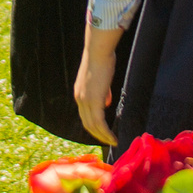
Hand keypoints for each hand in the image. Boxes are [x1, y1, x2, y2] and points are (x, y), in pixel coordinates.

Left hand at [74, 28, 120, 145]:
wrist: (98, 51)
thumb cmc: (101, 59)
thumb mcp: (100, 79)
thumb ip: (102, 92)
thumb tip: (106, 103)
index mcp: (80, 93)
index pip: (84, 115)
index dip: (93, 125)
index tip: (103, 132)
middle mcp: (80, 99)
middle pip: (87, 123)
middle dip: (98, 135)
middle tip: (108, 141)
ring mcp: (85, 101)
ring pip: (93, 126)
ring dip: (103, 136)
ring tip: (113, 142)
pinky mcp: (94, 101)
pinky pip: (99, 122)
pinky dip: (106, 132)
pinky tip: (113, 137)